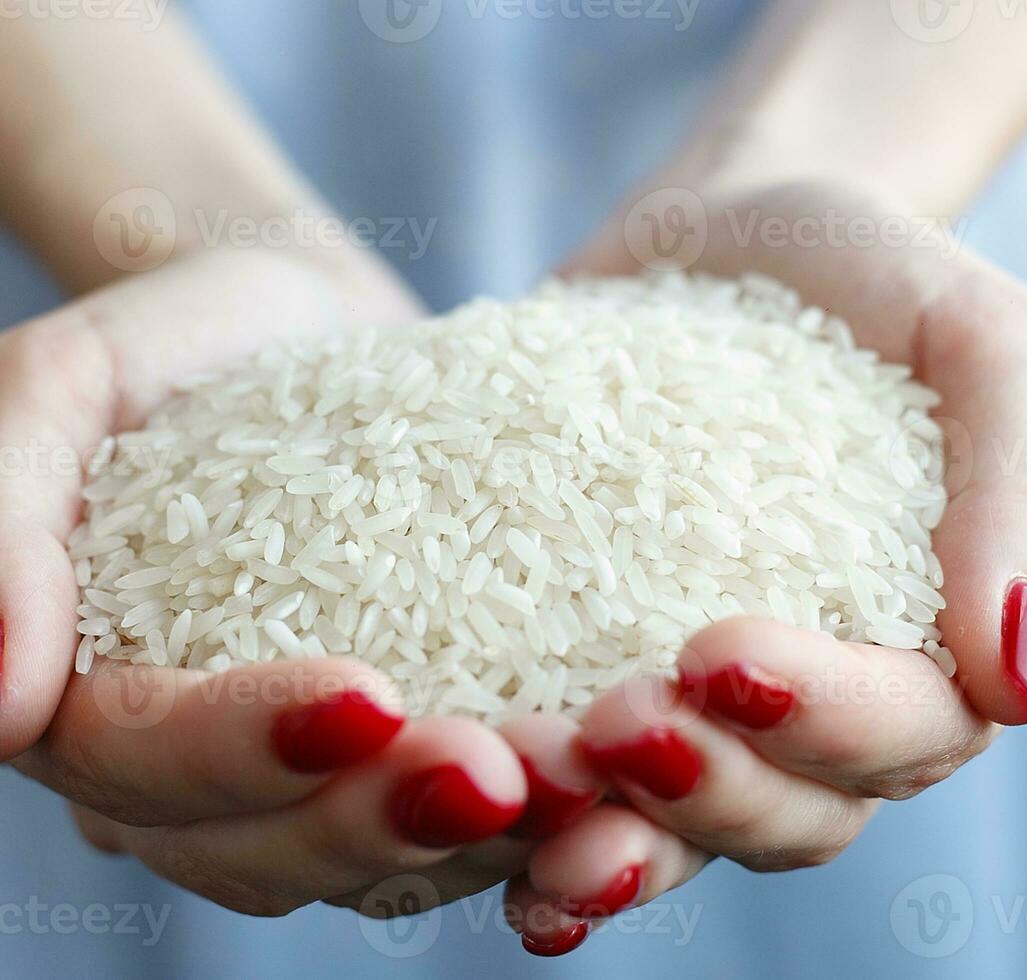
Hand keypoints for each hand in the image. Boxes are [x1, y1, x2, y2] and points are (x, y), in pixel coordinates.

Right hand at [0, 246, 607, 923]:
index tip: (365, 700)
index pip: (145, 763)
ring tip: (581, 791)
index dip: (246, 750)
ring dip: (480, 842)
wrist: (315, 333)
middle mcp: (193, 775)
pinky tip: (619, 786)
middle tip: (499, 773)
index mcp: (88, 703)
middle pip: (268, 849)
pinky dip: (538, 815)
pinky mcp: (413, 751)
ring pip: (376, 864)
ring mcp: (308, 779)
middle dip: (381, 822)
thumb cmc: (185, 345)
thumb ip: (2, 520)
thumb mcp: (68, 386)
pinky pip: (465, 817)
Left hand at [495, 178, 1026, 950]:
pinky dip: (535, 821)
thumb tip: (1020, 684)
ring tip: (524, 792)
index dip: (825, 721)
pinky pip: (584, 774)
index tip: (719, 652)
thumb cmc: (874, 276)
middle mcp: (838, 705)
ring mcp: (720, 707)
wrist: (729, 234)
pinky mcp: (605, 670)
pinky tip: (477, 832)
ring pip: (687, 826)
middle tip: (609, 721)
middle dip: (707, 789)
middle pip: (796, 812)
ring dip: (613, 836)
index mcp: (948, 648)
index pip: (911, 733)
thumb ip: (1024, 498)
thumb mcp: (984, 343)